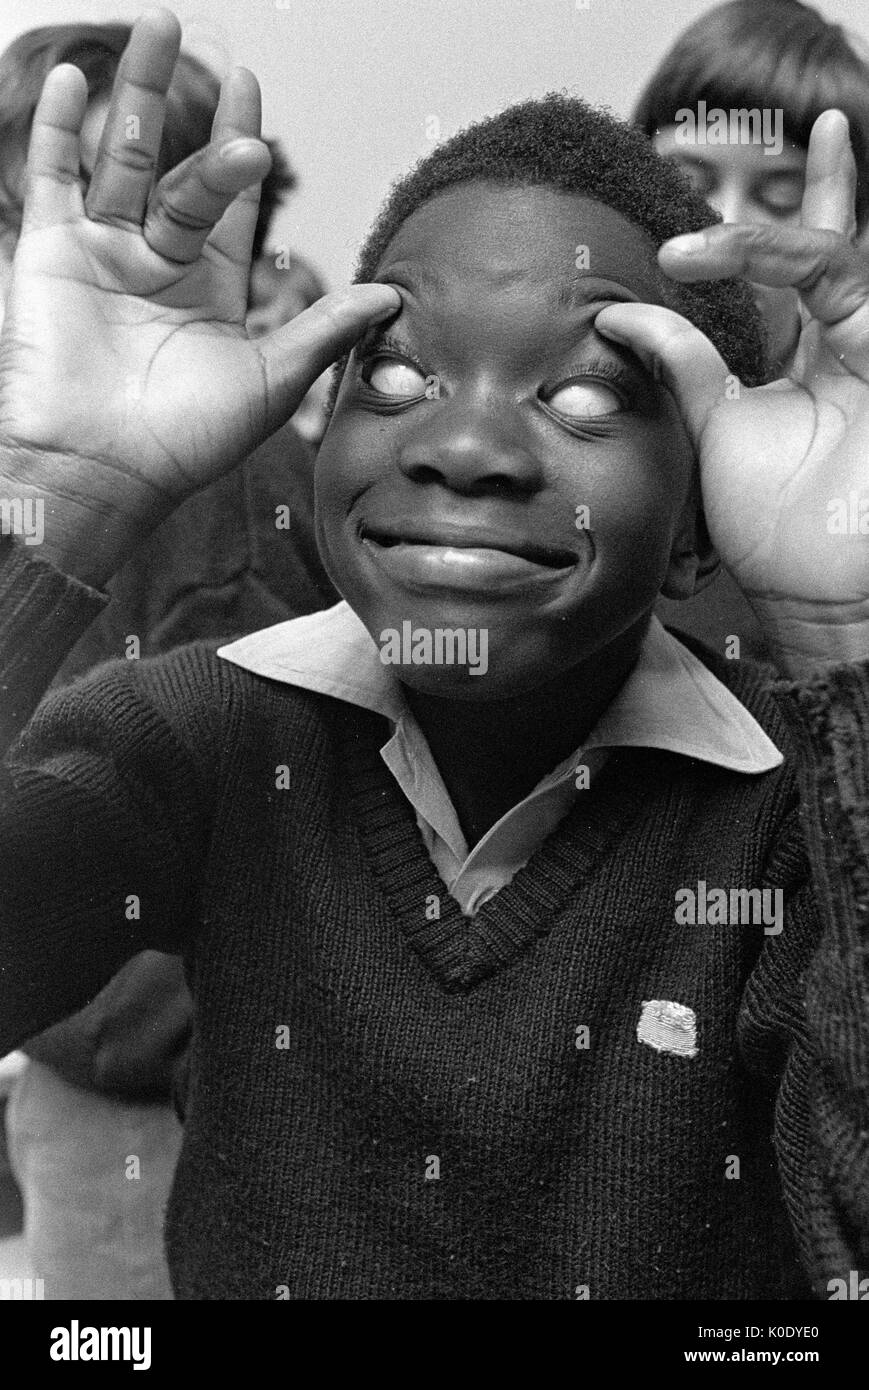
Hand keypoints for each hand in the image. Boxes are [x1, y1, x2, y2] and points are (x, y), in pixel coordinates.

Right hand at [0, 8, 397, 583]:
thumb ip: (326, 330)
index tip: (252, 92)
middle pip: (181, 170)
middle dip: (199, 111)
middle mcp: (156, 264)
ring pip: (122, 159)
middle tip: (220, 51)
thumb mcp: (272, 381)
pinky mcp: (49, 254)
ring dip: (137, 92)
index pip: (231, 202)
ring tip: (158, 25)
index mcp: (209, 289)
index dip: (242, 147)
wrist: (103, 468)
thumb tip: (393, 297)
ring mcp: (102, 254)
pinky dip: (59, 129)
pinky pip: (52, 178)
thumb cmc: (187, 442)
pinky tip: (78, 78)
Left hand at [596, 111, 868, 670]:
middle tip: (825, 122)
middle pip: (838, 252)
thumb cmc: (768, 523)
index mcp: (805, 363)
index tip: (673, 254)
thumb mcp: (712, 428)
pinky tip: (783, 240)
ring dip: (814, 214)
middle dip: (833, 187)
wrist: (811, 589)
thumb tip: (625, 313)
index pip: (787, 283)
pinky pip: (850, 291)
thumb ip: (681, 366)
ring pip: (844, 262)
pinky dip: (807, 261)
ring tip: (812, 147)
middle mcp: (846, 350)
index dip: (742, 250)